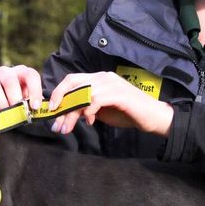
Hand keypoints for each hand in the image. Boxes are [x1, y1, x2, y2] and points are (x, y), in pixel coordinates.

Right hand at [0, 65, 43, 111]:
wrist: (1, 100)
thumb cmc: (19, 100)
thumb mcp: (29, 99)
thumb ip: (33, 103)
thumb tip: (36, 111)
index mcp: (22, 72)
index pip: (31, 75)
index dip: (34, 91)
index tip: (35, 107)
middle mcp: (7, 72)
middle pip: (10, 81)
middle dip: (14, 98)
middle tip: (18, 112)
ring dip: (1, 102)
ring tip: (6, 113)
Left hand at [48, 72, 173, 136]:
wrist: (153, 117)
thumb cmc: (128, 114)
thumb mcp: (101, 111)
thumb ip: (86, 108)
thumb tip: (69, 113)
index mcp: (98, 78)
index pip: (72, 80)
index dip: (59, 94)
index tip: (51, 112)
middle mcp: (103, 77)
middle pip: (72, 84)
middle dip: (60, 104)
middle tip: (56, 124)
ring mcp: (111, 83)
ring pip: (82, 94)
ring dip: (71, 113)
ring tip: (67, 129)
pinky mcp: (118, 93)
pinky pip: (95, 100)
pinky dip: (88, 111)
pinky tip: (90, 121)